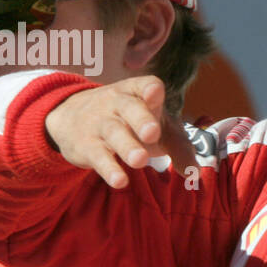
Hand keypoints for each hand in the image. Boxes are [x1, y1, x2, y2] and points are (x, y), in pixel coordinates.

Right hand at [43, 75, 195, 188]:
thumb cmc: (131, 123)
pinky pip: (98, 156)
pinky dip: (109, 168)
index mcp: (138, 94)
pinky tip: (120, 181)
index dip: (150, 89)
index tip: (154, 93)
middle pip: (129, 108)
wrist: (73, 119)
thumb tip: (193, 172)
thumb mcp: (158, 129)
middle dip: (141, 119)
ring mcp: (100, 124)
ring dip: (127, 147)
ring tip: (140, 161)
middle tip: (152, 133)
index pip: (145, 85)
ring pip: (114, 132)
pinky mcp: (87, 146)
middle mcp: (117, 104)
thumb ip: (179, 147)